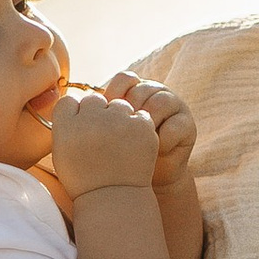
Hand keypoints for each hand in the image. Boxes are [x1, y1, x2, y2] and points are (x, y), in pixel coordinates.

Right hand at [50, 88, 159, 195]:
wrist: (115, 199)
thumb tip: (76, 102)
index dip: (75, 113)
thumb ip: (66, 126)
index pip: (69, 100)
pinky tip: (133, 145)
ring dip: (119, 118)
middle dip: (97, 114)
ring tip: (119, 144)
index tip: (80, 129)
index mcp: (66, 127)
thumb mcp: (62, 154)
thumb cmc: (85, 179)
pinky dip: (138, 126)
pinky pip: (139, 114)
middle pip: (93, 99)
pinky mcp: (142, 126)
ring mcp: (118, 121)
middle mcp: (91, 119)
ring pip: (118, 104)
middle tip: (102, 138)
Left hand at [102, 74, 197, 195]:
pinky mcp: (187, 125)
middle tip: (119, 134)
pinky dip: (162, 139)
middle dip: (129, 111)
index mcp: (133, 90)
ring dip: (146, 123)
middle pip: (142, 89)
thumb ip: (94, 116)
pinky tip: (152, 152)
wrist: (145, 179)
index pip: (124, 79)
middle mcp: (155, 93)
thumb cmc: (119, 154)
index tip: (104, 114)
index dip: (113, 94)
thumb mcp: (104, 132)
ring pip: (160, 103)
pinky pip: (175, 125)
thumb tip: (71, 104)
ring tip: (135, 143)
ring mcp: (174, 106)